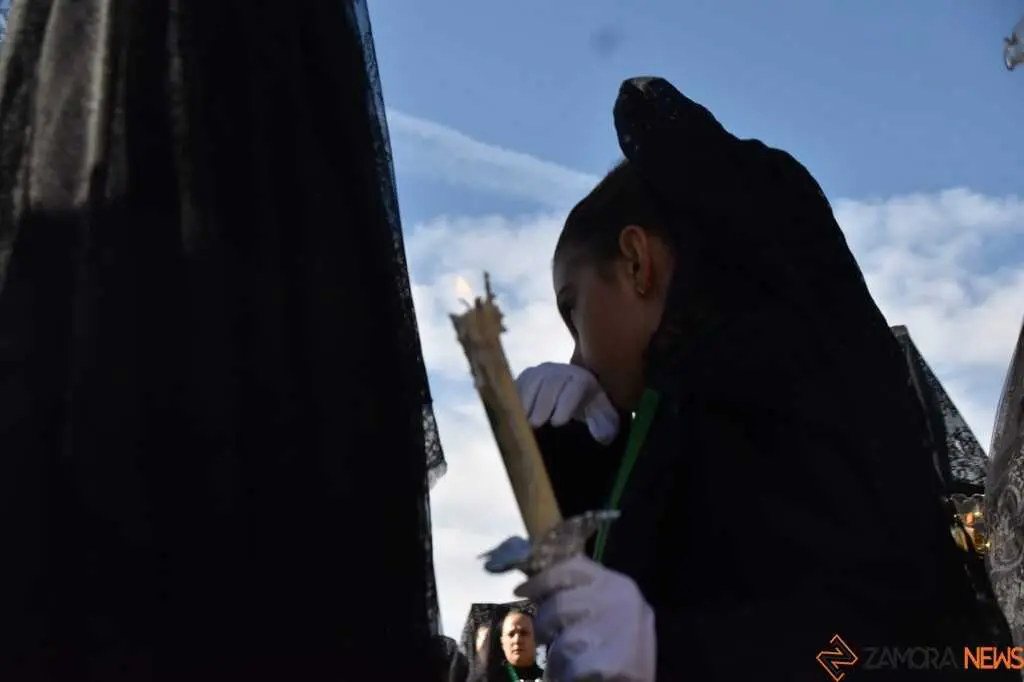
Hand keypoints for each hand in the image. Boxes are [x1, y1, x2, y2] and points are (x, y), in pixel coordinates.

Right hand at [515, 363, 619, 444]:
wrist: (576, 394)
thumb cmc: (590, 409)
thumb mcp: (604, 419)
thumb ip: (605, 427)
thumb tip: (601, 437)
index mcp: (583, 379)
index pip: (574, 388)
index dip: (566, 404)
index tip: (557, 423)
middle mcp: (561, 371)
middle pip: (551, 383)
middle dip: (542, 404)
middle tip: (535, 424)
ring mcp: (542, 371)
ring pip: (532, 381)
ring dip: (526, 401)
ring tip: (522, 421)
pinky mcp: (526, 376)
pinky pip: (519, 383)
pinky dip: (515, 398)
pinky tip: (512, 415)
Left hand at [515, 555, 655, 681]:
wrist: (637, 681)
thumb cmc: (625, 650)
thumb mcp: (611, 613)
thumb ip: (583, 598)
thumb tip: (541, 595)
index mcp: (618, 583)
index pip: (572, 568)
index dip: (542, 580)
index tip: (520, 591)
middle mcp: (619, 599)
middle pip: (560, 604)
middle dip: (542, 626)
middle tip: (538, 641)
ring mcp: (615, 630)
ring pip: (563, 640)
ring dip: (556, 658)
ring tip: (564, 666)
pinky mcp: (611, 662)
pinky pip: (569, 667)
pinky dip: (564, 676)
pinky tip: (575, 677)